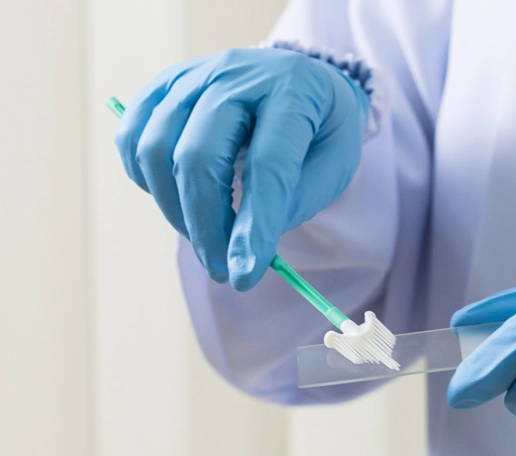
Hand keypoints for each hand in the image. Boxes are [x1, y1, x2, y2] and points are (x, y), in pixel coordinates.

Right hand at [114, 48, 368, 289]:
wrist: (300, 78)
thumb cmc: (319, 128)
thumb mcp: (335, 162)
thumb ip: (297, 199)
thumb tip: (245, 242)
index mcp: (293, 89)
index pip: (267, 165)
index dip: (254, 226)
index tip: (245, 275)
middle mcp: (237, 73)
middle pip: (198, 157)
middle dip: (205, 226)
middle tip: (221, 269)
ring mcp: (194, 74)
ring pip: (156, 149)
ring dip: (174, 210)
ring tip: (205, 238)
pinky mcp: (164, 85)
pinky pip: (133, 138)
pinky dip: (146, 180)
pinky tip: (176, 201)